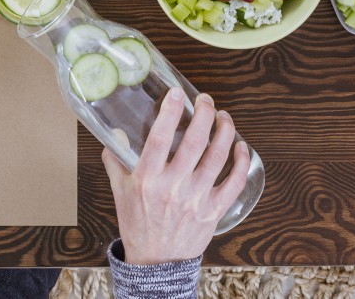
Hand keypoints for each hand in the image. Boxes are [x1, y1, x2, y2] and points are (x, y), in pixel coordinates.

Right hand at [106, 88, 250, 266]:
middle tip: (206, 100)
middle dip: (204, 114)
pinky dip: (241, 161)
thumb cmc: (138, 224)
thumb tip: (113, 134)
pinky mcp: (213, 211)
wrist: (155, 262)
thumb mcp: (119, 192)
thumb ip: (116, 161)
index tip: (177, 93)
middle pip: (194, 141)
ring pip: (217, 157)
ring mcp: (196, 199)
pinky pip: (234, 182)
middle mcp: (173, 187)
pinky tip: (241, 146)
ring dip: (225, 131)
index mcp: (147, 179)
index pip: (159, 138)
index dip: (170, 112)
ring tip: (224, 117)